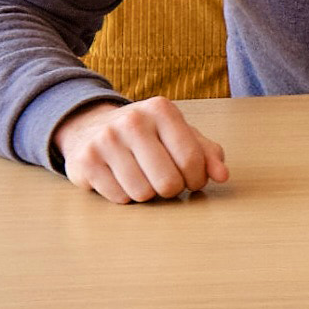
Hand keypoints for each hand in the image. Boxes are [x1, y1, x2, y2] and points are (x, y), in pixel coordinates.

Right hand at [57, 96, 228, 203]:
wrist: (91, 127)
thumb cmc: (146, 135)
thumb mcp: (179, 135)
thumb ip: (206, 153)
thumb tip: (222, 175)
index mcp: (161, 110)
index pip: (191, 160)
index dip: (197, 179)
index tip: (193, 180)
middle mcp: (132, 121)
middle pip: (168, 182)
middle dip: (172, 189)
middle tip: (167, 181)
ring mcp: (106, 140)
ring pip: (142, 193)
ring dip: (148, 194)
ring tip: (143, 177)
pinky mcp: (86, 161)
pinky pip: (119, 198)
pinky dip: (125, 196)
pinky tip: (121, 179)